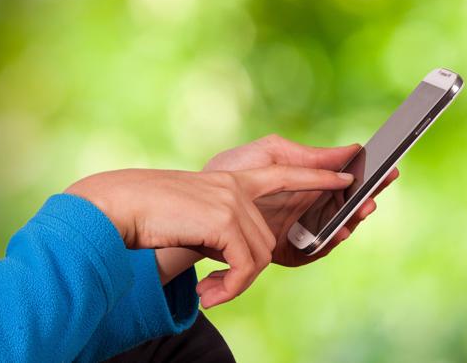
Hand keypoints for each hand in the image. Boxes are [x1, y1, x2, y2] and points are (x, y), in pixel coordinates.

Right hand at [64, 166, 352, 307]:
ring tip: (209, 293)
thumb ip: (228, 225)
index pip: (286, 172)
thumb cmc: (154, 215)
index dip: (318, 175)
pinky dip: (230, 288)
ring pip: (259, 255)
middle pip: (269, 240)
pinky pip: (245, 266)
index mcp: (234, 179)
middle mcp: (238, 186)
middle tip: (220, 290)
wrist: (120, 207)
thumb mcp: (199, 216)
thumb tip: (251, 258)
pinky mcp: (225, 218)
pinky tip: (208, 294)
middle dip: (249, 271)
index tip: (346, 176)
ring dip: (235, 284)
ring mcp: (233, 200)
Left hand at [205, 134, 398, 265]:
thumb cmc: (231, 173)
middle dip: (365, 199)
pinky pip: (315, 249)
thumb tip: (351, 148)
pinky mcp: (289, 250)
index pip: (347, 178)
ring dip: (351, 220)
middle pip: (347, 205)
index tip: (389, 169)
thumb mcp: (270, 155)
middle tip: (376, 193)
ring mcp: (301, 227)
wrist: (199, 207)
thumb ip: (308, 156)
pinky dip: (328, 242)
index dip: (369, 176)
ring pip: (336, 226)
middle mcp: (310, 204)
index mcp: (308, 179)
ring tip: (360, 210)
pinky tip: (336, 232)